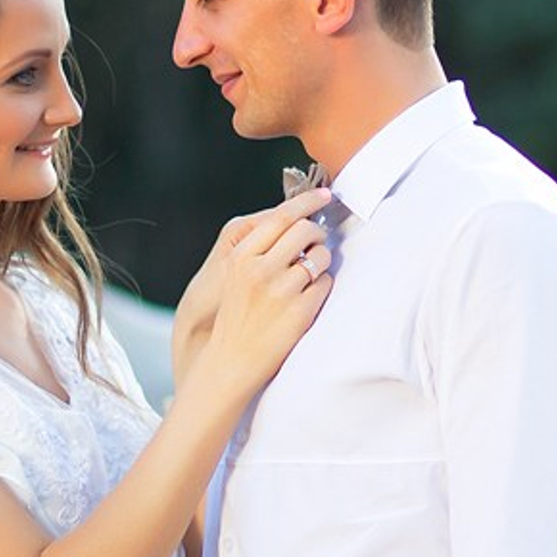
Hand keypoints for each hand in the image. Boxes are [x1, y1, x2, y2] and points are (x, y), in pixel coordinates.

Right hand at [174, 185, 331, 383]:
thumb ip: (260, 249)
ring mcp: (281, 290)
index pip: (280, 217)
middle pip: (305, 230)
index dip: (306, 202)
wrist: (230, 361)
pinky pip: (326, 283)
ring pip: (319, 255)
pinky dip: (322, 286)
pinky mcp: (300, 311)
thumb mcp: (236, 276)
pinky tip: (307, 298)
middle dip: (316, 233)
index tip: (323, 195)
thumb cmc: (237, 317)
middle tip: (315, 242)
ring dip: (321, 260)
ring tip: (310, 274)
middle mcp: (259, 269)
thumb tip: (299, 221)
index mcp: (241, 257)